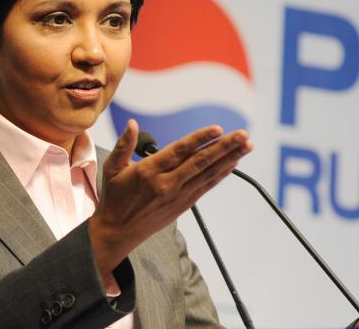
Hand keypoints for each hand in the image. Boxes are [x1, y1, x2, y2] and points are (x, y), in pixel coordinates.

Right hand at [89, 119, 251, 276]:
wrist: (117, 233)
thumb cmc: (114, 198)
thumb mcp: (112, 168)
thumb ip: (123, 144)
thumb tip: (132, 124)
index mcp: (149, 171)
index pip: (180, 150)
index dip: (200, 139)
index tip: (218, 129)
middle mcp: (166, 183)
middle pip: (200, 161)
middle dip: (225, 147)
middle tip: (243, 135)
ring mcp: (177, 196)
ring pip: (208, 174)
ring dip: (229, 159)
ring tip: (246, 147)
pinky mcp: (183, 205)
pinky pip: (205, 187)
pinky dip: (220, 174)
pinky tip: (232, 164)